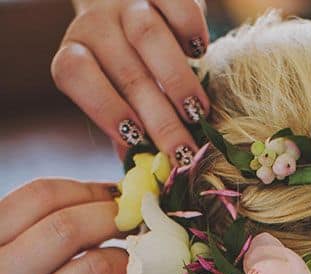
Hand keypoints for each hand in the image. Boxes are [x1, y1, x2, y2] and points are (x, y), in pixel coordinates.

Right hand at [0, 178, 126, 273]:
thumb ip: (33, 234)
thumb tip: (107, 198)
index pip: (39, 197)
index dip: (87, 190)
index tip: (114, 194)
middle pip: (68, 228)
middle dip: (112, 218)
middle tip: (133, 222)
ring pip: (92, 270)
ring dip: (121, 260)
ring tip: (126, 263)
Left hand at [52, 0, 210, 165]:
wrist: (132, 19)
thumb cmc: (126, 81)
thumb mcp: (118, 107)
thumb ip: (129, 139)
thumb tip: (146, 183)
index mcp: (74, 56)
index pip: (78, 76)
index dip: (106, 108)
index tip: (139, 140)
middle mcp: (95, 26)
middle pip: (125, 71)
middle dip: (159, 118)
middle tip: (184, 152)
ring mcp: (127, 4)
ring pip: (149, 35)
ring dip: (178, 80)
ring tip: (198, 113)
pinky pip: (179, 6)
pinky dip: (192, 32)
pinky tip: (201, 56)